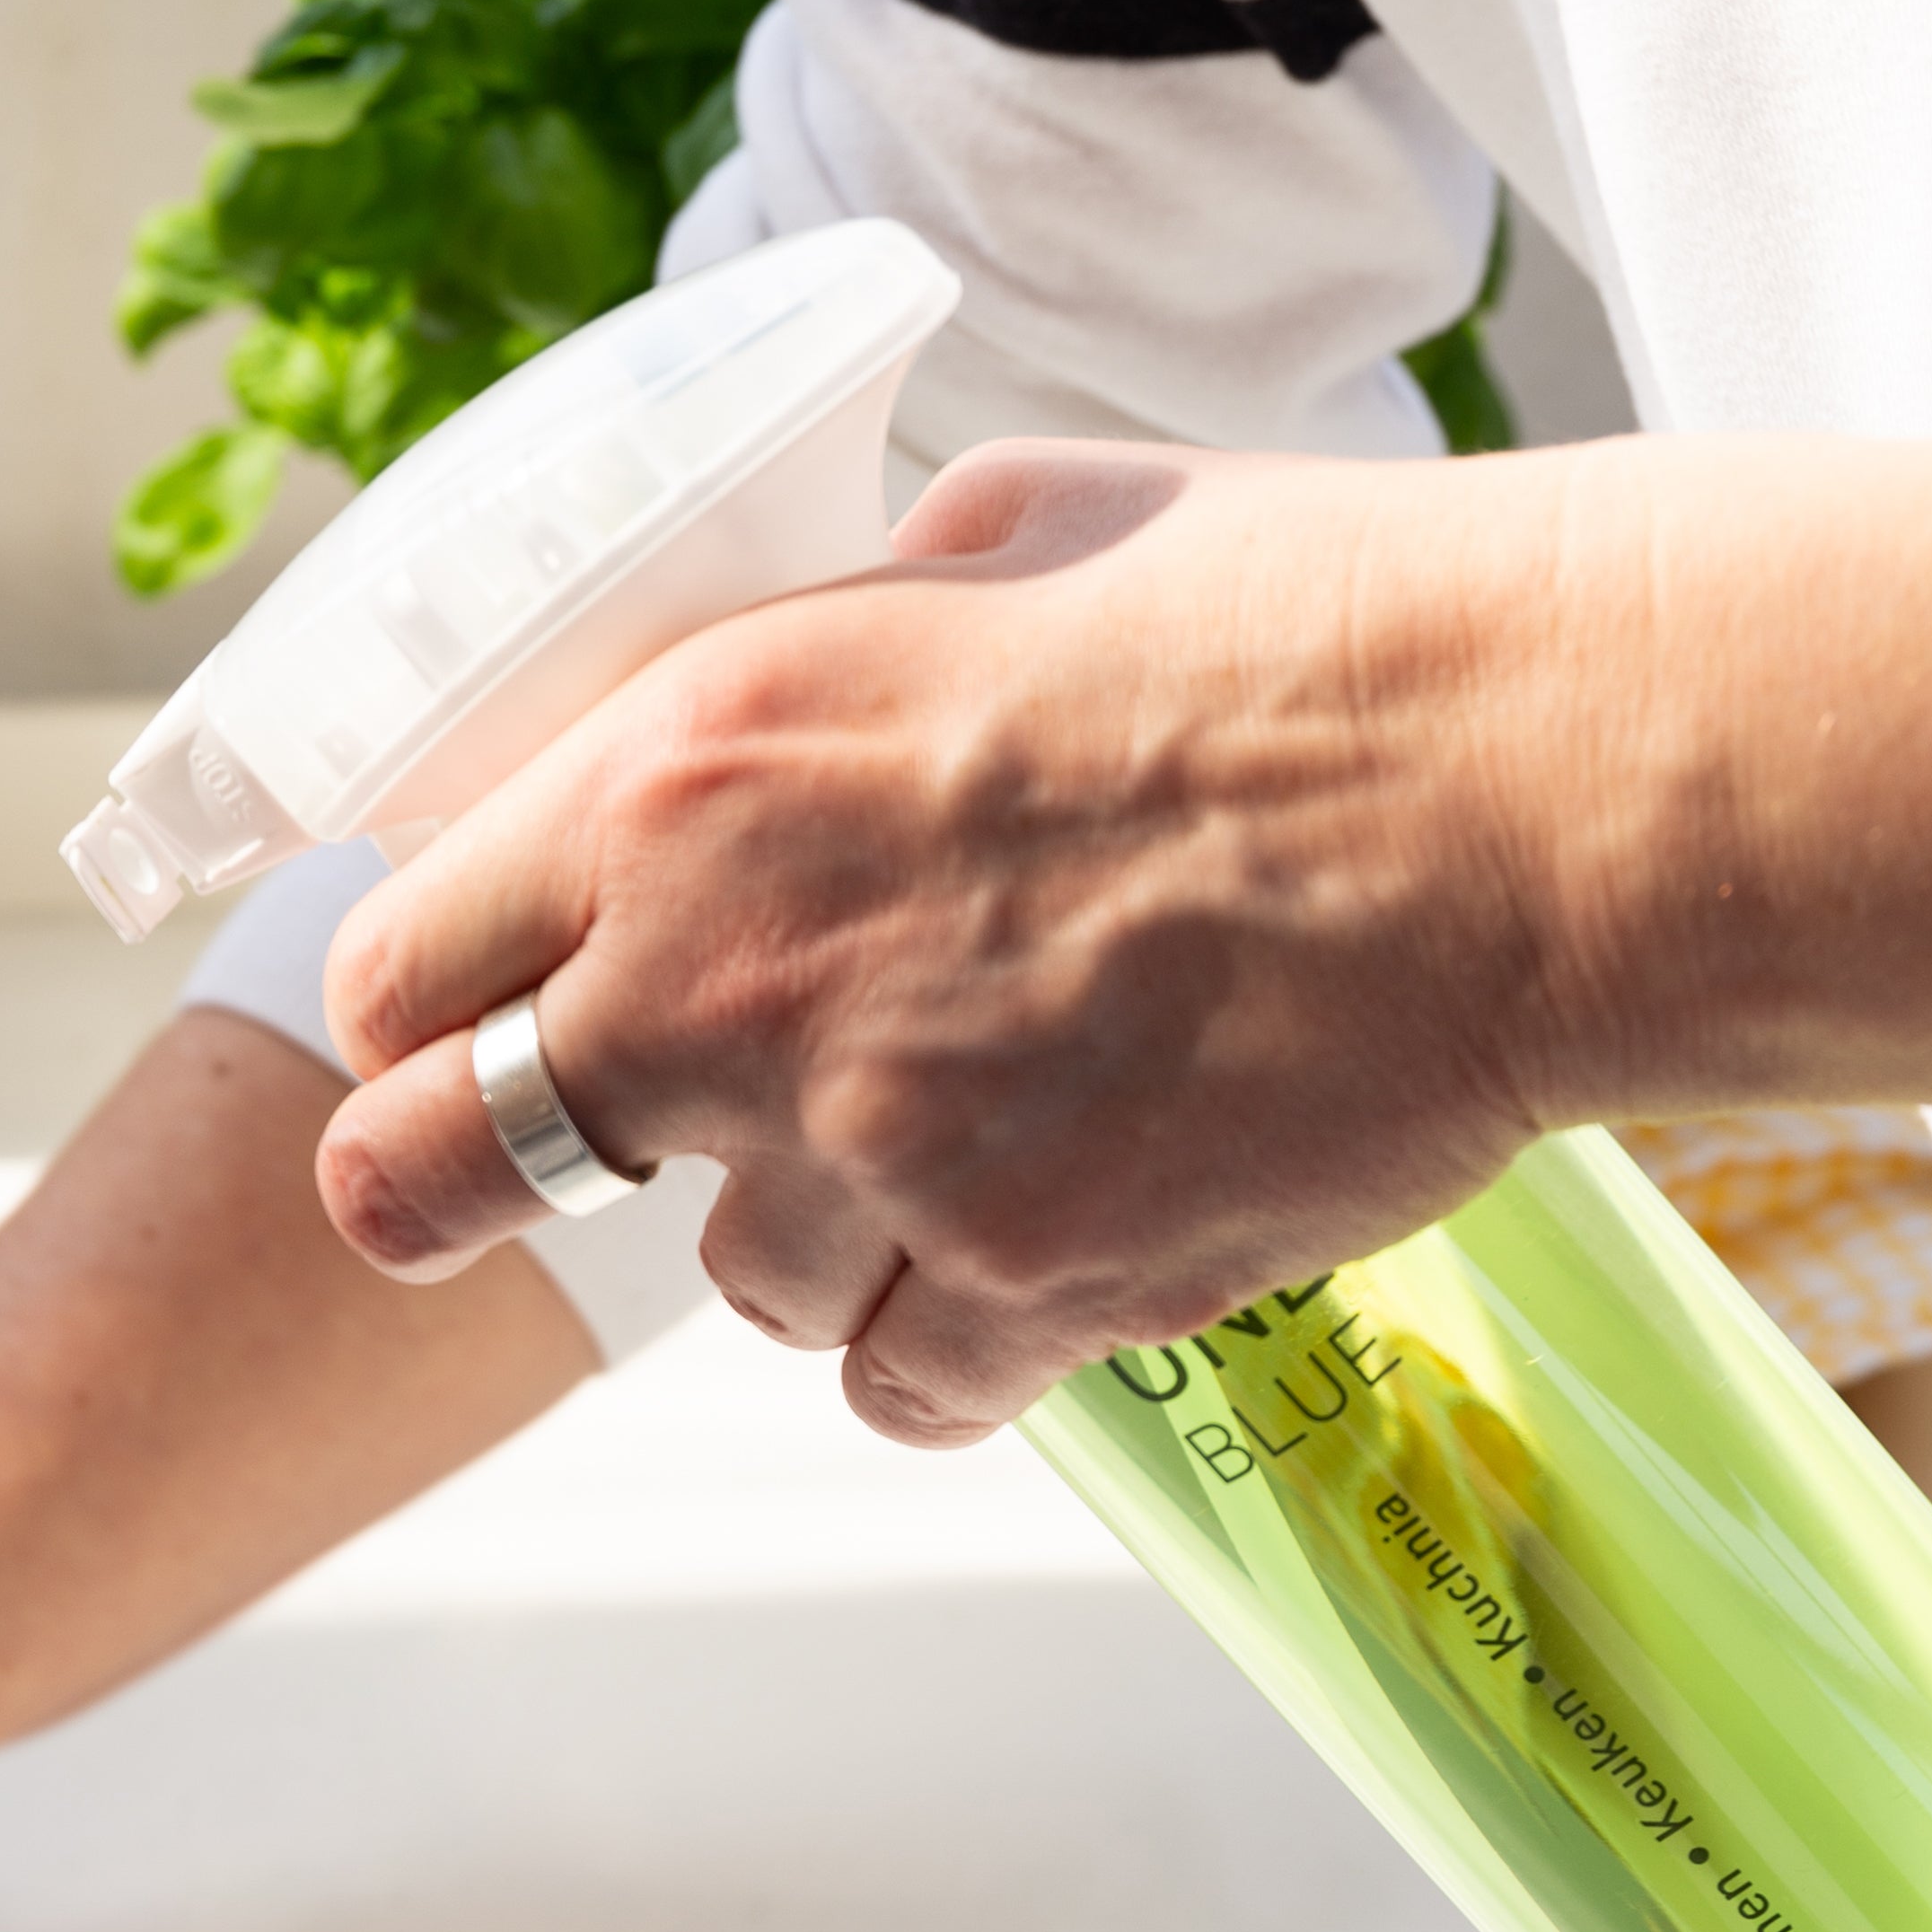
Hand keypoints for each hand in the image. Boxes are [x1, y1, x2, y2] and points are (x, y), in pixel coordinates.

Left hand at [314, 438, 1655, 1443]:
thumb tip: (780, 699)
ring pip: (735, 1289)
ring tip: (963, 1143)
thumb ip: (822, 655)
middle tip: (488, 1188)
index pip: (401, 961)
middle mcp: (722, 980)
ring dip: (816, 1236)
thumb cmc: (1297, 628)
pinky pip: (901, 1383)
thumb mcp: (996, 547)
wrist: (1530, 784)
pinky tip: (1042, 1251)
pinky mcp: (1021, 1283)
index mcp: (678, 774)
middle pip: (430, 1168)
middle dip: (439, 1186)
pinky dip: (956, 1341)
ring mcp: (868, 1152)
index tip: (449, 1030)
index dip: (417, 1010)